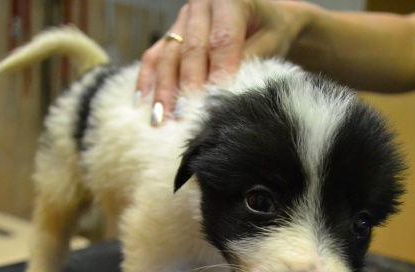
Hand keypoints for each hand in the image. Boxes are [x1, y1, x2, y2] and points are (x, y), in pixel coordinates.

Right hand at [137, 0, 302, 125]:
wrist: (264, 14)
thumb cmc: (271, 28)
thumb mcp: (272, 41)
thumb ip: (253, 60)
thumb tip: (228, 89)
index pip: (222, 39)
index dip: (218, 71)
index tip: (215, 99)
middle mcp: (201, 5)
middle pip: (191, 48)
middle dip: (186, 85)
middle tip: (184, 115)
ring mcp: (183, 19)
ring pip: (168, 54)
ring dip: (163, 88)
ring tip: (160, 118)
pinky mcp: (172, 34)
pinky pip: (154, 56)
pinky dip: (148, 79)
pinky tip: (141, 102)